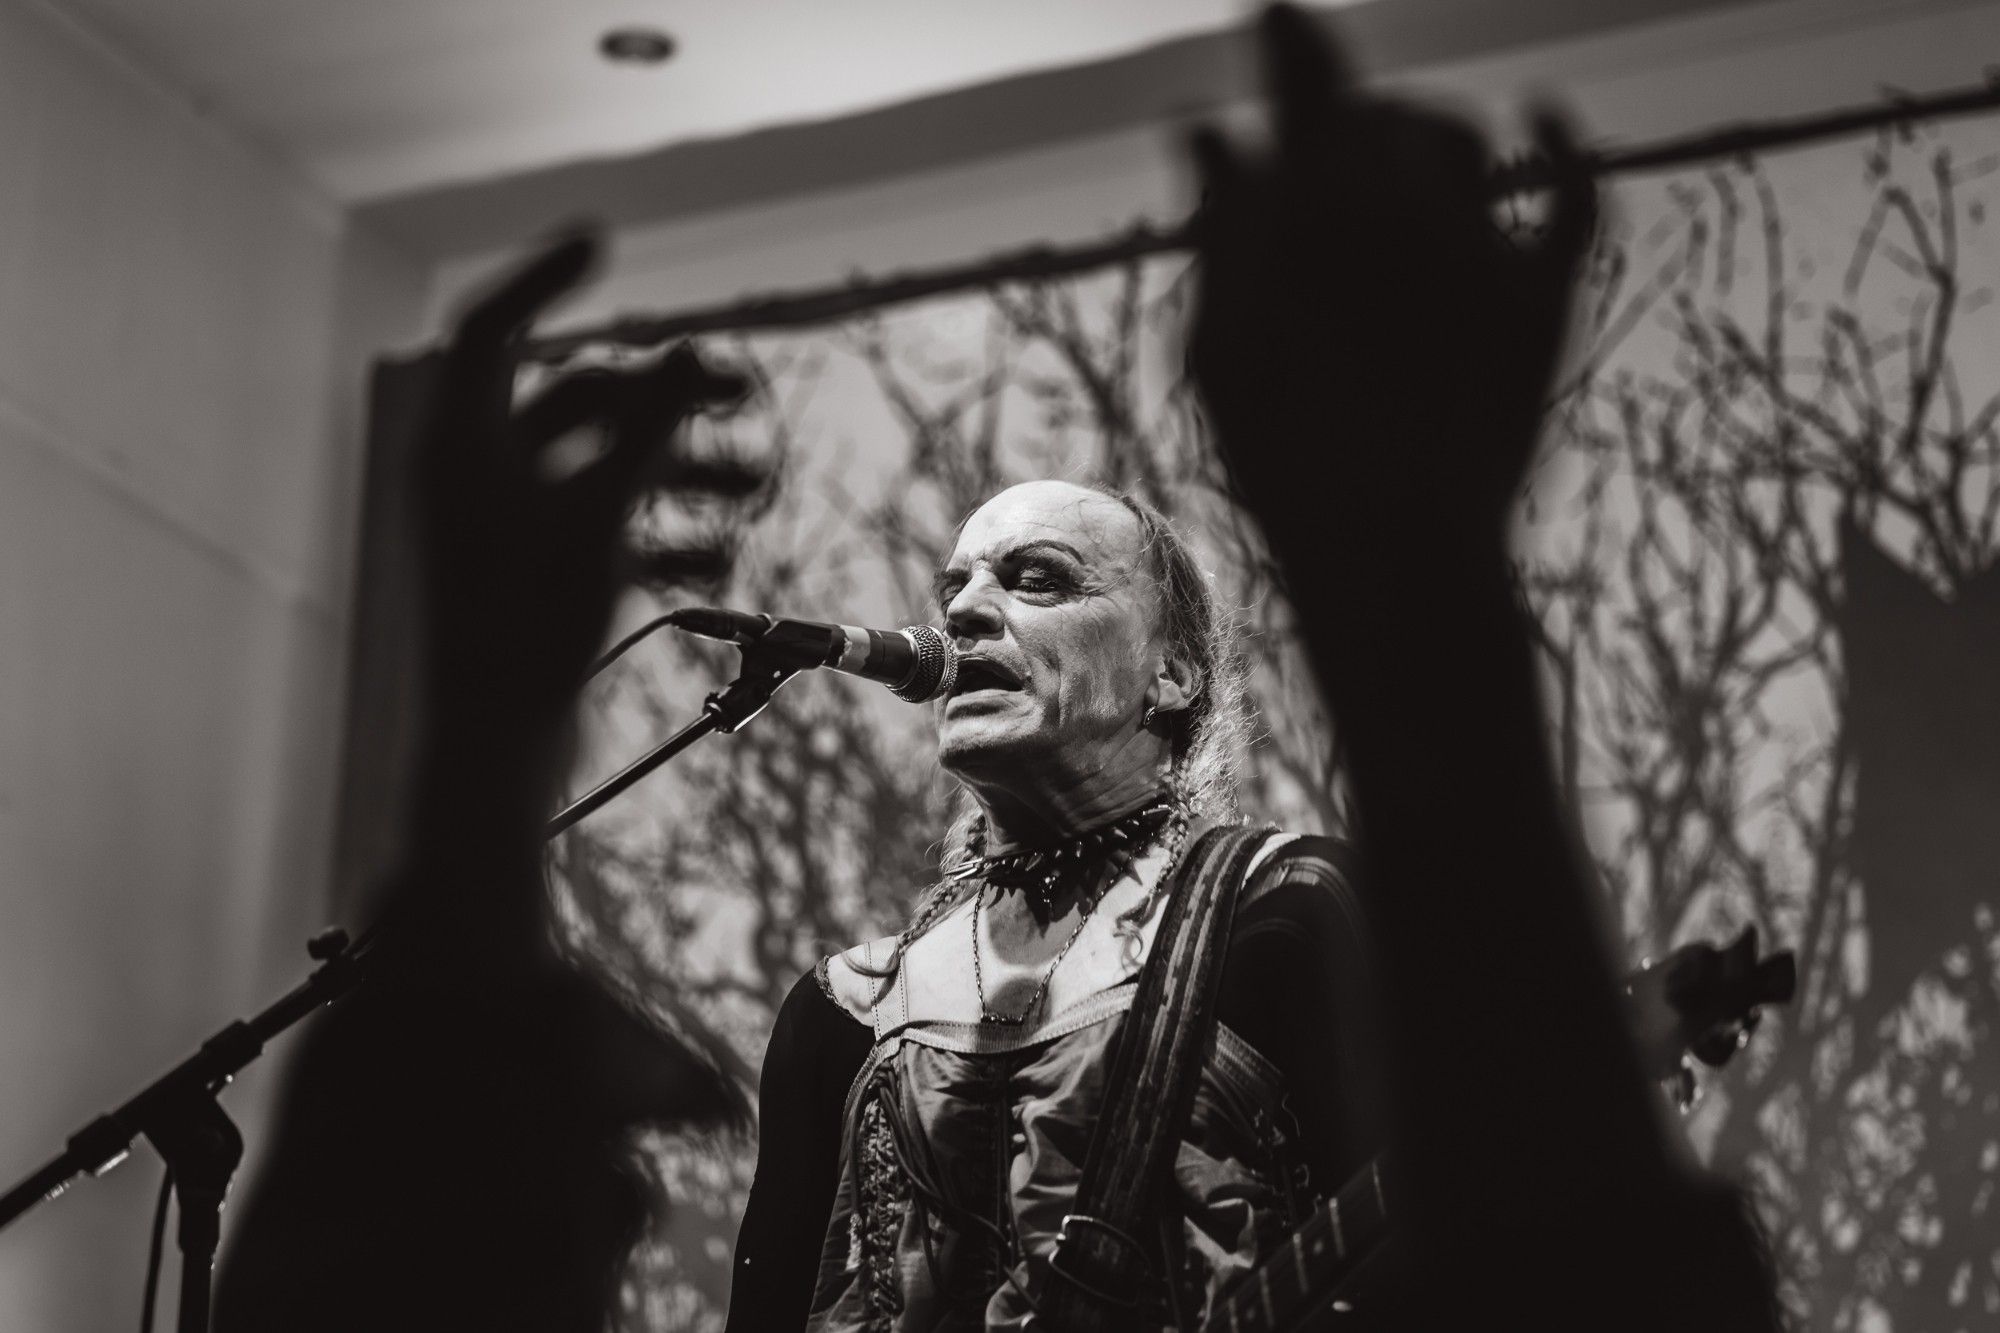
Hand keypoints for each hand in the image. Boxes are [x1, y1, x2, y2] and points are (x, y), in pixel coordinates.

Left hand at [416, 233, 759, 772]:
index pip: (493, 328)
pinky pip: (605, 525)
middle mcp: (477, 475)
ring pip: (603, 465)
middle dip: (665, 398)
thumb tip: (692, 356)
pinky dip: (660, 528)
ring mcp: (508, 527)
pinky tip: (713, 558)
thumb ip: (647, 428)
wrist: (495, 750)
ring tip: (754, 491)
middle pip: (576, 398)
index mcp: (460, 442)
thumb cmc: (527, 631)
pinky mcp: (537, 576)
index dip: (542, 277)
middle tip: (741, 393)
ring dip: (681, 469)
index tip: (600, 242)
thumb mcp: (597, 515)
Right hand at [1188, 5, 1593, 575]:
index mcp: (1314, 212)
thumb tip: (1213, 132)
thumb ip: (1223, 230)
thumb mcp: (1220, 349)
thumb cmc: (1284, 463)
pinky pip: (1572, 190)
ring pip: (1462, 135)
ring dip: (1422, 131)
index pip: (1305, 80)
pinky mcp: (1544, 296)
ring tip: (1396, 160)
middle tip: (1319, 145)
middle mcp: (1406, 207)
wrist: (1396, 552)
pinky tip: (1544, 112)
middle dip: (1342, 118)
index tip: (1276, 15)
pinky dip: (1561, 142)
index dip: (1289, 39)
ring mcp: (1484, 248)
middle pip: (1378, 113)